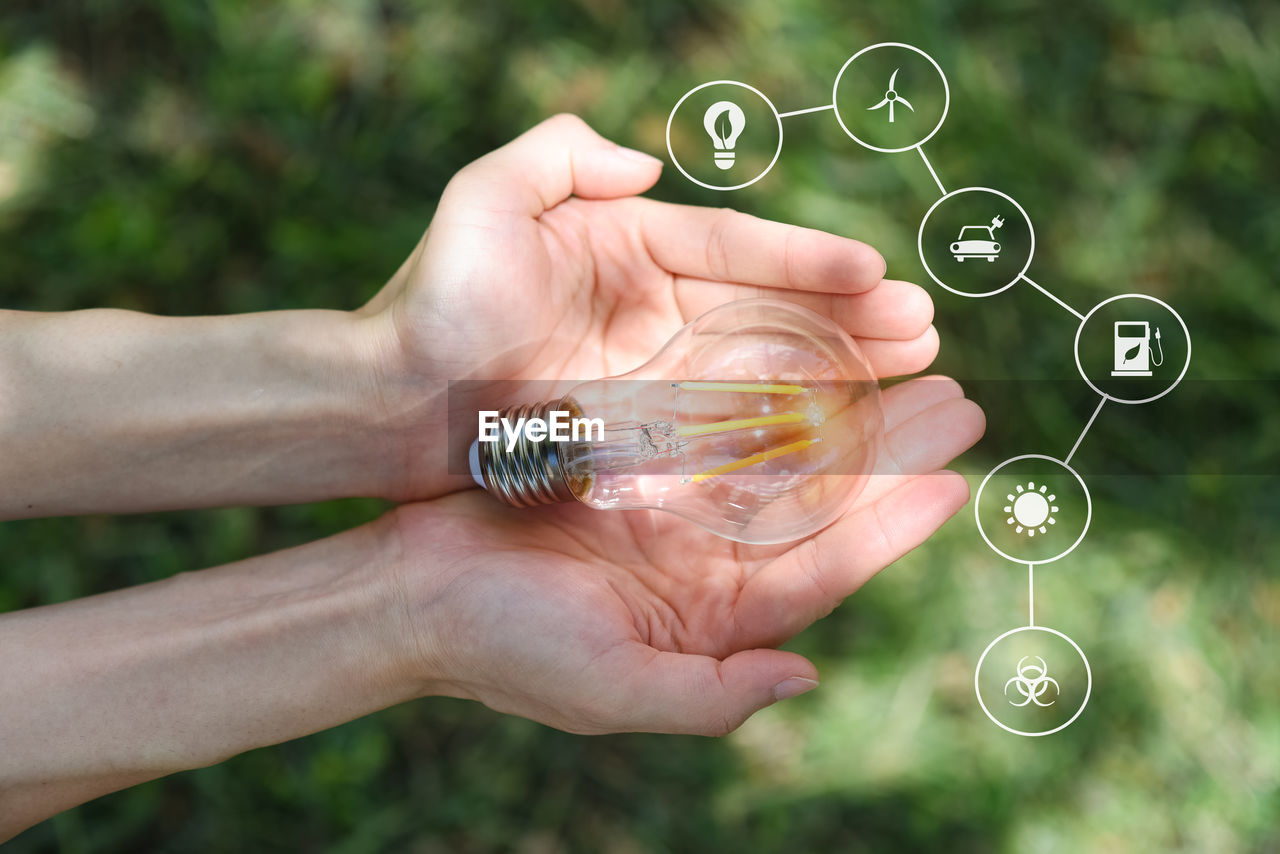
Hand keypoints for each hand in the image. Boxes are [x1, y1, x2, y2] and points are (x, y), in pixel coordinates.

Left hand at [361, 114, 940, 500]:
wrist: (386, 403)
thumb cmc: (430, 300)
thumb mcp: (485, 201)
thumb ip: (560, 157)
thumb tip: (646, 162)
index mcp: (629, 245)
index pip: (736, 248)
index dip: (808, 260)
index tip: (876, 276)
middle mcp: (652, 306)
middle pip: (768, 309)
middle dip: (848, 319)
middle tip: (925, 332)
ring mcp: (649, 369)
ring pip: (762, 367)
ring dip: (836, 371)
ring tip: (911, 374)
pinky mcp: (639, 429)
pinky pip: (727, 425)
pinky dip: (786, 425)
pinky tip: (842, 431)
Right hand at [395, 376, 982, 735]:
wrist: (410, 594)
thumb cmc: (502, 651)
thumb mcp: (609, 692)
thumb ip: (710, 695)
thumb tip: (804, 678)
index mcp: (712, 619)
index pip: (822, 570)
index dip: (889, 529)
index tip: (952, 484)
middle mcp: (706, 561)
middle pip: (817, 503)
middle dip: (887, 454)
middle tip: (956, 403)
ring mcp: (673, 509)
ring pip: (777, 454)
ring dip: (840, 411)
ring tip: (904, 367)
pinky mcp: (634, 464)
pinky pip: (715, 423)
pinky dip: (762, 392)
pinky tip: (808, 358)